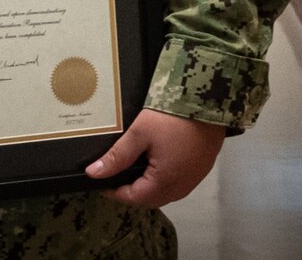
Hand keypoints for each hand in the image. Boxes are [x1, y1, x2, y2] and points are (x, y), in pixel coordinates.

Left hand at [85, 109, 224, 207]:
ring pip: (165, 193)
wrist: (208, 103)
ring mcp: (194, 179)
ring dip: (148, 187)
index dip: (114, 192)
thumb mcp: (140, 133)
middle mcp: (181, 187)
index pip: (134, 198)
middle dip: (131, 192)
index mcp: (164, 183)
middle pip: (151, 199)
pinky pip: (178, 183)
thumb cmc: (171, 118)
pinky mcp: (201, 168)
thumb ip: (118, 156)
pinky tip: (155, 164)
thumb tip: (94, 173)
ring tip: (132, 169)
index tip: (100, 180)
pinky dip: (163, 179)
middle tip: (115, 175)